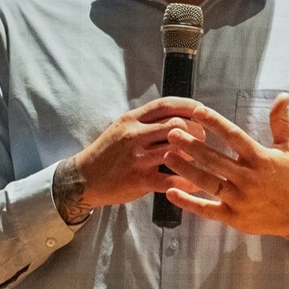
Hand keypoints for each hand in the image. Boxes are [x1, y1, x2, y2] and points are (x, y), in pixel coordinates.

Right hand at [53, 98, 205, 223]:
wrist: (84, 178)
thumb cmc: (108, 151)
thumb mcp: (122, 127)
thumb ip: (146, 120)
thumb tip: (176, 113)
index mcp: (132, 119)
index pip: (165, 105)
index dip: (188, 106)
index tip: (203, 110)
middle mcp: (135, 135)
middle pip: (175, 125)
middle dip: (196, 130)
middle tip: (203, 137)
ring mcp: (137, 158)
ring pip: (175, 150)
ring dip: (193, 154)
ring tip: (201, 158)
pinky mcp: (139, 180)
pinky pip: (170, 180)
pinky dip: (187, 182)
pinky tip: (197, 182)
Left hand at [162, 92, 288, 248]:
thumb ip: (280, 122)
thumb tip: (283, 95)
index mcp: (260, 158)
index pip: (234, 137)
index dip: (215, 123)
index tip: (197, 111)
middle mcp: (248, 178)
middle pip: (215, 160)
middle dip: (192, 146)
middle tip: (171, 133)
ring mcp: (239, 199)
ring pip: (208, 183)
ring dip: (185, 170)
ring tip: (167, 156)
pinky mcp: (233, 217)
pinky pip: (207, 210)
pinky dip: (188, 203)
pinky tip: (170, 192)